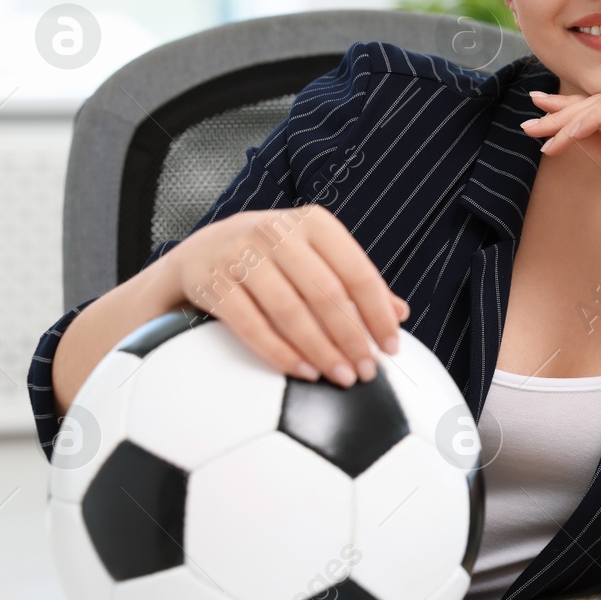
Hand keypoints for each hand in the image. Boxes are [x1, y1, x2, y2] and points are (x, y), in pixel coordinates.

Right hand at [165, 204, 407, 387]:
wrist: (200, 250)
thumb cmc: (273, 256)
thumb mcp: (315, 255)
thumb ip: (355, 280)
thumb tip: (400, 312)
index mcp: (313, 222)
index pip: (356, 271)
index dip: (378, 313)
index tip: (391, 347)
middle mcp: (276, 232)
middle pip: (325, 293)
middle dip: (351, 338)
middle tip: (367, 370)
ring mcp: (240, 255)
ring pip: (290, 311)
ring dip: (321, 350)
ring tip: (341, 376)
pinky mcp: (212, 282)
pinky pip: (251, 326)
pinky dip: (280, 353)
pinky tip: (304, 372)